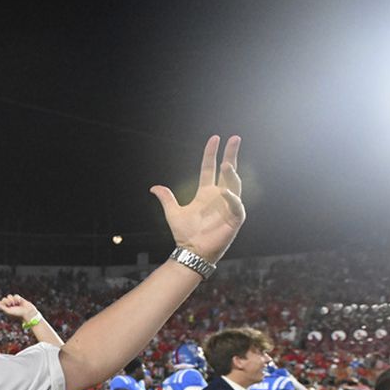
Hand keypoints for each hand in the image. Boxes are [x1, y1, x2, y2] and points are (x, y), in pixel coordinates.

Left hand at [0, 294, 40, 323]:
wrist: (27, 312)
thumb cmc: (17, 314)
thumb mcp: (8, 311)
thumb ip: (2, 307)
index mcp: (6, 308)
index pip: (1, 302)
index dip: (3, 302)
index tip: (6, 305)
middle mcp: (9, 304)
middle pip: (4, 298)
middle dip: (7, 301)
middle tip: (11, 305)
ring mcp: (14, 301)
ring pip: (9, 296)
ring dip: (12, 300)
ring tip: (15, 304)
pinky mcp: (19, 299)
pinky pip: (15, 295)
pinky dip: (17, 299)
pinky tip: (19, 302)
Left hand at [149, 135, 244, 262]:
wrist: (191, 252)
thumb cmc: (184, 234)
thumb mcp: (173, 213)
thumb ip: (167, 198)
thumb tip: (154, 187)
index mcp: (206, 193)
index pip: (210, 168)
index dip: (211, 154)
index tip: (214, 138)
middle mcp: (219, 196)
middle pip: (227, 171)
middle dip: (231, 154)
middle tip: (235, 138)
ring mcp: (229, 206)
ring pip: (234, 185)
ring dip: (231, 174)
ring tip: (226, 164)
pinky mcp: (234, 219)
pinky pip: (236, 206)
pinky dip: (232, 199)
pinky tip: (225, 192)